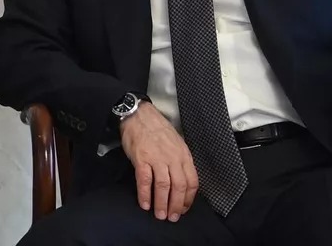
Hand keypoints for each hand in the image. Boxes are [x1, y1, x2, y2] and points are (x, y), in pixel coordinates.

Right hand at [119, 102, 197, 221]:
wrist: (139, 115)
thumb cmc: (157, 129)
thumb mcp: (176, 143)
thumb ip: (180, 161)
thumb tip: (181, 180)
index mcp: (184, 155)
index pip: (192, 182)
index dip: (189, 199)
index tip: (184, 208)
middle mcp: (173, 158)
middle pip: (179, 187)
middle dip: (176, 205)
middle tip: (172, 217)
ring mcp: (157, 158)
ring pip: (163, 186)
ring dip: (161, 203)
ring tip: (159, 215)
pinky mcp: (141, 158)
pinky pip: (145, 181)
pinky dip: (145, 194)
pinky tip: (145, 204)